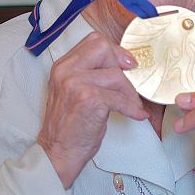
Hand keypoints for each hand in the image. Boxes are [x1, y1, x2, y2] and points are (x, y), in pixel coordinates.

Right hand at [37, 31, 148, 188]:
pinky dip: (132, 108)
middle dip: (122, 65)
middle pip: (104, 48)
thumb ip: (91, 73)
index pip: (94, 41)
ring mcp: (75, 83)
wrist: (57, 153)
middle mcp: (66, 71)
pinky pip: (120, 97)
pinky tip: (137, 115)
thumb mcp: (75, 91)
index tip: (126, 65)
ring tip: (132, 106)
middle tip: (130, 84)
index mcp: (63, 66)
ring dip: (130, 93)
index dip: (115, 51)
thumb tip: (125, 63)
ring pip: (116, 75)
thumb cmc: (70, 126)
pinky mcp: (88, 99)